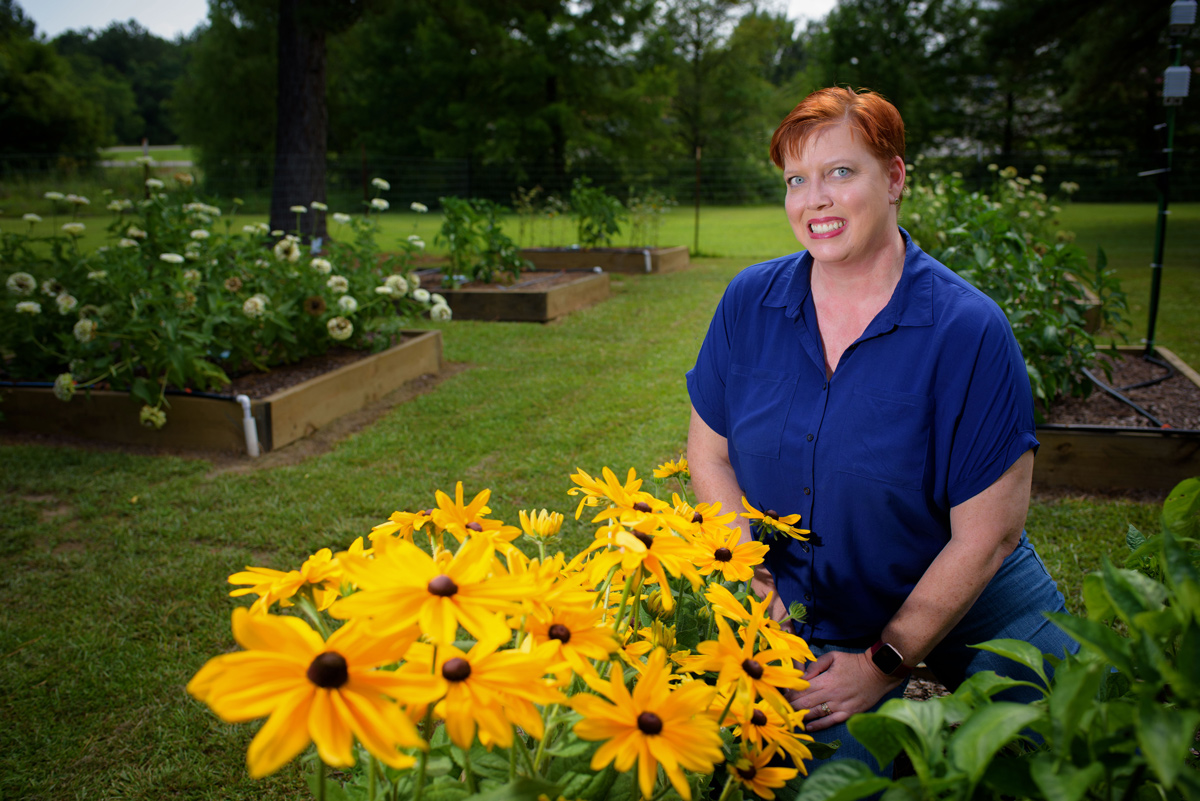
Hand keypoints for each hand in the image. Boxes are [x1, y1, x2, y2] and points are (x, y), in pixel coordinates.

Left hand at [786, 650, 901, 732]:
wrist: (878, 672)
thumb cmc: (854, 663)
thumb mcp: (833, 657)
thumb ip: (816, 665)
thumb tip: (803, 675)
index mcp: (826, 680)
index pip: (802, 690)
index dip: (790, 694)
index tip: (781, 696)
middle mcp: (831, 695)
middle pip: (806, 703)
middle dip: (792, 706)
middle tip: (781, 709)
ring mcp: (840, 706)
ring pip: (816, 714)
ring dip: (801, 716)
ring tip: (790, 718)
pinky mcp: (849, 713)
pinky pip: (830, 722)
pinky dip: (818, 725)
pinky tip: (808, 727)